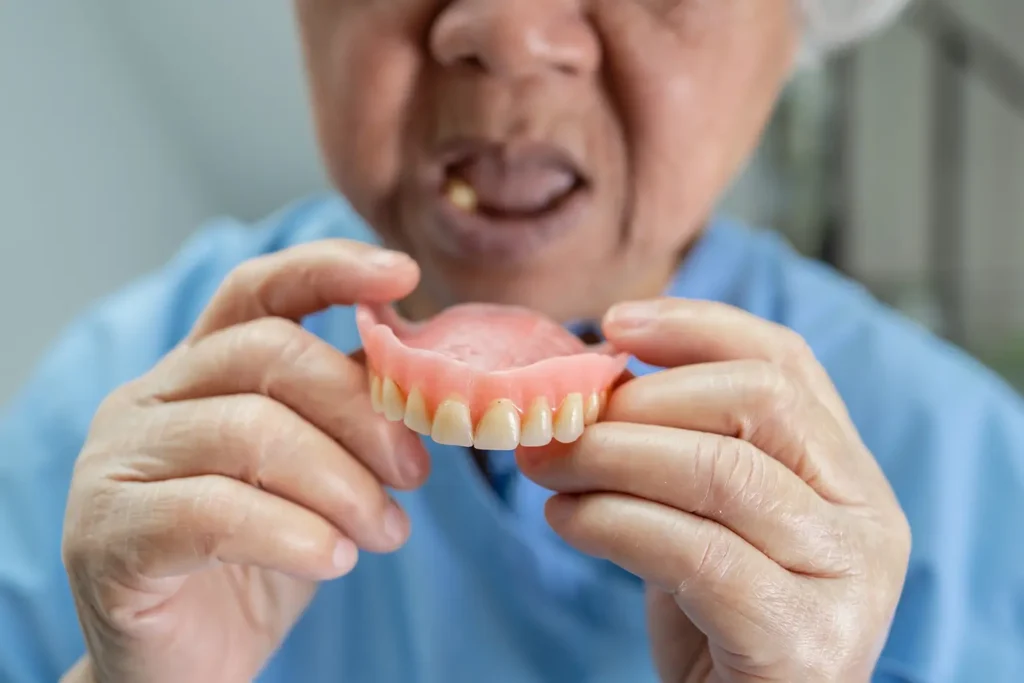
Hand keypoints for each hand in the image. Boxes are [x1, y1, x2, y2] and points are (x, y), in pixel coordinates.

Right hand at [61, 241, 428, 682]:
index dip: (330, 269)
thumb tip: (418, 365)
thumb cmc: (261, 557)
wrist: (188, 664)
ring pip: (250, 432)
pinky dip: (294, 534)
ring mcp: (118, 462)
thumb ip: (346, 412)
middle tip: (414, 472)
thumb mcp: (315, 472)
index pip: (258, 291)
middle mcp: (150, 399)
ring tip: (386, 533)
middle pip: (270, 355)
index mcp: (200, 372)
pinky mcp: (108, 534)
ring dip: (342, 485)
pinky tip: (333, 562)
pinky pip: (214, 512)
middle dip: (361, 411)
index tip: (404, 276)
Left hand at [517, 298, 911, 682]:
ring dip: (609, 456)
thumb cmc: (716, 618)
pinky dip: (612, 522)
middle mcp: (867, 517)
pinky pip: (694, 551)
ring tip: (545, 466)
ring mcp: (847, 578)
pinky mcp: (803, 639)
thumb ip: (675, 450)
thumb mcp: (705, 516)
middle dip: (641, 399)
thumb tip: (592, 378)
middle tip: (558, 417)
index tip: (613, 324)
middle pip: (757, 402)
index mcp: (848, 473)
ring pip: (720, 472)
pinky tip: (566, 520)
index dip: (697, 328)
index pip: (785, 363)